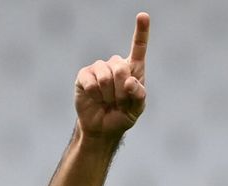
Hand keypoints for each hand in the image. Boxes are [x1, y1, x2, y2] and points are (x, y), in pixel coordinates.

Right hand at [74, 13, 149, 139]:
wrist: (103, 128)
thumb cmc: (123, 115)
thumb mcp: (137, 109)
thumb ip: (139, 95)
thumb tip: (129, 81)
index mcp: (133, 70)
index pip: (138, 47)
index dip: (141, 31)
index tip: (143, 16)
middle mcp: (115, 65)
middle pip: (121, 67)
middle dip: (122, 90)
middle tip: (120, 102)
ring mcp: (98, 69)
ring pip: (105, 76)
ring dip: (109, 94)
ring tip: (108, 102)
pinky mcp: (84, 75)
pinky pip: (90, 81)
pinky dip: (95, 94)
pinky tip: (95, 99)